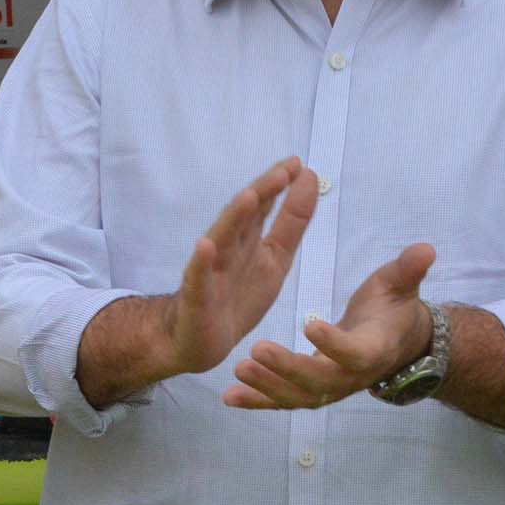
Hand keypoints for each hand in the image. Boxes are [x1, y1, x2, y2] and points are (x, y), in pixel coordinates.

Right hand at [159, 158, 318, 377]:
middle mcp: (227, 248)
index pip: (262, 206)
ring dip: (233, 218)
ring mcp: (210, 271)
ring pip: (221, 239)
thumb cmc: (238, 296)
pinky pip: (197, 278)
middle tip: (281, 173)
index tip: (297, 163)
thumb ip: (291, 223)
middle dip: (261, 193)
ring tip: (248, 197)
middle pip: (243, 216)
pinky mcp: (196, 297)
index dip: (278, 185)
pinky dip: (201, 261)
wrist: (200, 340)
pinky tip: (204, 246)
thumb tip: (309, 178)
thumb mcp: (275, 260)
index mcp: (248, 240)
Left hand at [227, 244, 435, 410]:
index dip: (334, 342)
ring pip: (298, 396)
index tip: (310, 324)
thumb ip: (409, 270)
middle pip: (318, 380)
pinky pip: (284, 402)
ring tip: (238, 371)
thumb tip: (427, 249)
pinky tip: (229, 397)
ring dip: (267, 387)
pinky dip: (257, 401)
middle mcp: (351, 376)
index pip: (354, 351)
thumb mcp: (401, 285)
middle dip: (287, 368)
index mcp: (373, 348)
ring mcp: (331, 389)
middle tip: (256, 350)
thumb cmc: (394, 308)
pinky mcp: (312, 392)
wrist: (398, 344)